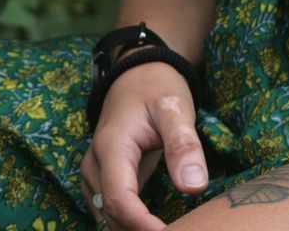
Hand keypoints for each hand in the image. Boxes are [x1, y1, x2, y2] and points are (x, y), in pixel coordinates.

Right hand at [79, 62, 208, 230]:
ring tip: (173, 226)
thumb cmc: (157, 87)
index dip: (142, 225)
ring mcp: (94, 173)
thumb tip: (194, 187)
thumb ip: (184, 145)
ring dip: (134, 229)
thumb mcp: (175, 108)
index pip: (118, 200)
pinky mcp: (102, 179)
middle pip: (111, 215)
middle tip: (181, 229)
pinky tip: (156, 226)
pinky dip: (131, 223)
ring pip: (108, 218)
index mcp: (111, 146)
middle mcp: (95, 164)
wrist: (138, 73)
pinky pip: (111, 211)